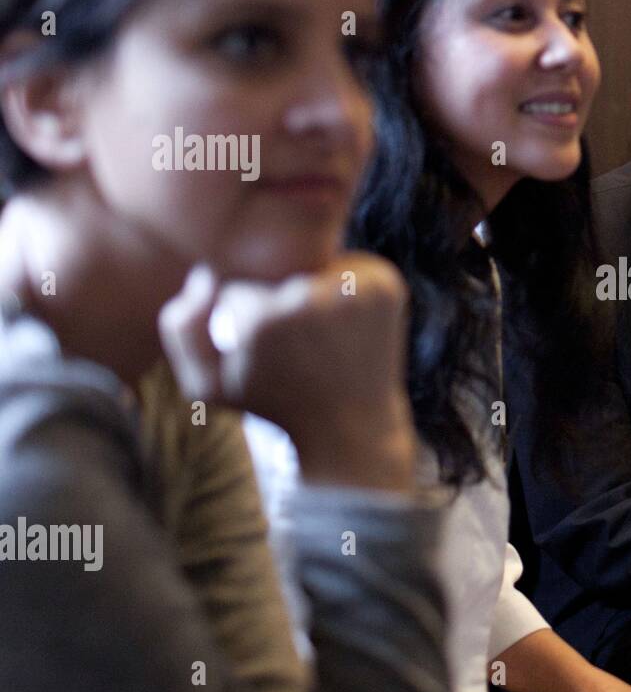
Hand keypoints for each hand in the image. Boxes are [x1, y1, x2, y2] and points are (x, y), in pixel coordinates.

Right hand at [159, 255, 416, 492]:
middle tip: (294, 343)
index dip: (240, 315)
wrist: (351, 428)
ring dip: (308, 285)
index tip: (260, 350)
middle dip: (274, 295)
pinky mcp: (387, 285)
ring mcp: (356, 290)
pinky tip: (345, 324)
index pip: (232, 284)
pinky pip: (348, 263)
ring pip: (311, 263)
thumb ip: (181, 327)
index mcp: (263, 321)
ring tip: (319, 335)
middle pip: (274, 269)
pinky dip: (343, 285)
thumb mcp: (209, 386)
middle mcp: (311, 299)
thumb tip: (203, 274)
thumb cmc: (275, 406)